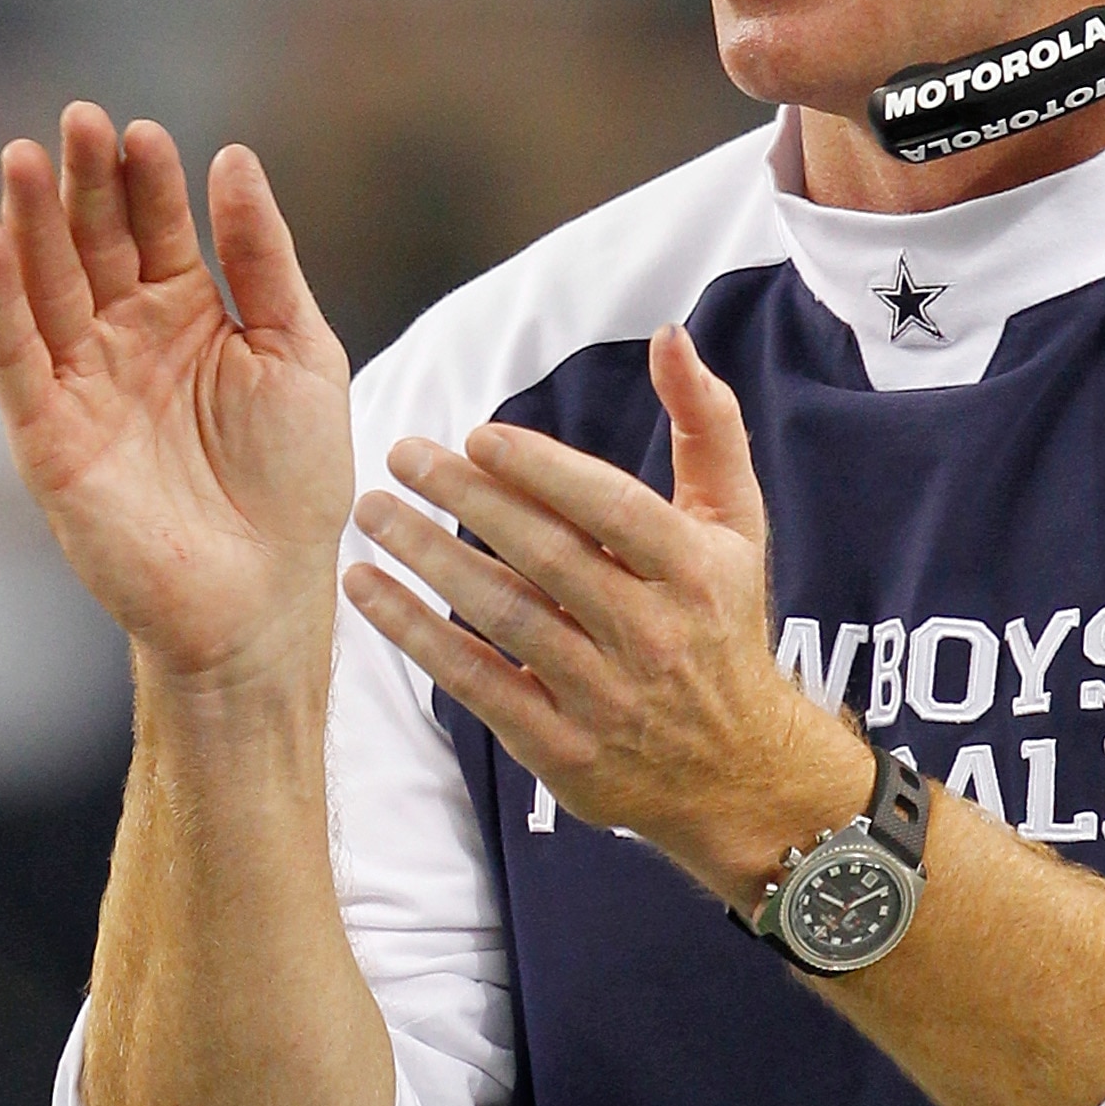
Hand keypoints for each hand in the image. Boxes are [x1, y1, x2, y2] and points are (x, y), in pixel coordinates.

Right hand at [0, 104, 353, 691]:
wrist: (266, 595)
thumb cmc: (295, 481)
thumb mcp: (299, 351)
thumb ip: (263, 259)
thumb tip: (235, 157)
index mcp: (189, 313)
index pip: (158, 227)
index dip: (149, 180)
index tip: (145, 131)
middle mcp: (126, 338)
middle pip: (94, 241)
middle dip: (84, 183)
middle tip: (80, 120)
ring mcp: (83, 382)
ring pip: (45, 285)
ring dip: (28, 221)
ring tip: (23, 157)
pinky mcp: (48, 433)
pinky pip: (13, 356)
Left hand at [343, 324, 868, 903]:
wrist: (737, 769)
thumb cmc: (722, 623)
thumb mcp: (735, 524)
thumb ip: (706, 425)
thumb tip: (669, 335)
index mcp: (695, 571)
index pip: (609, 510)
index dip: (541, 471)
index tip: (477, 436)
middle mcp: (653, 635)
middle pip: (546, 557)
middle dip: (466, 500)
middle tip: (402, 454)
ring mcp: (605, 697)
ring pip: (503, 616)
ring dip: (427, 558)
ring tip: (372, 512)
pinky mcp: (561, 749)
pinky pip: (475, 682)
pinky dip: (415, 635)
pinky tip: (367, 589)